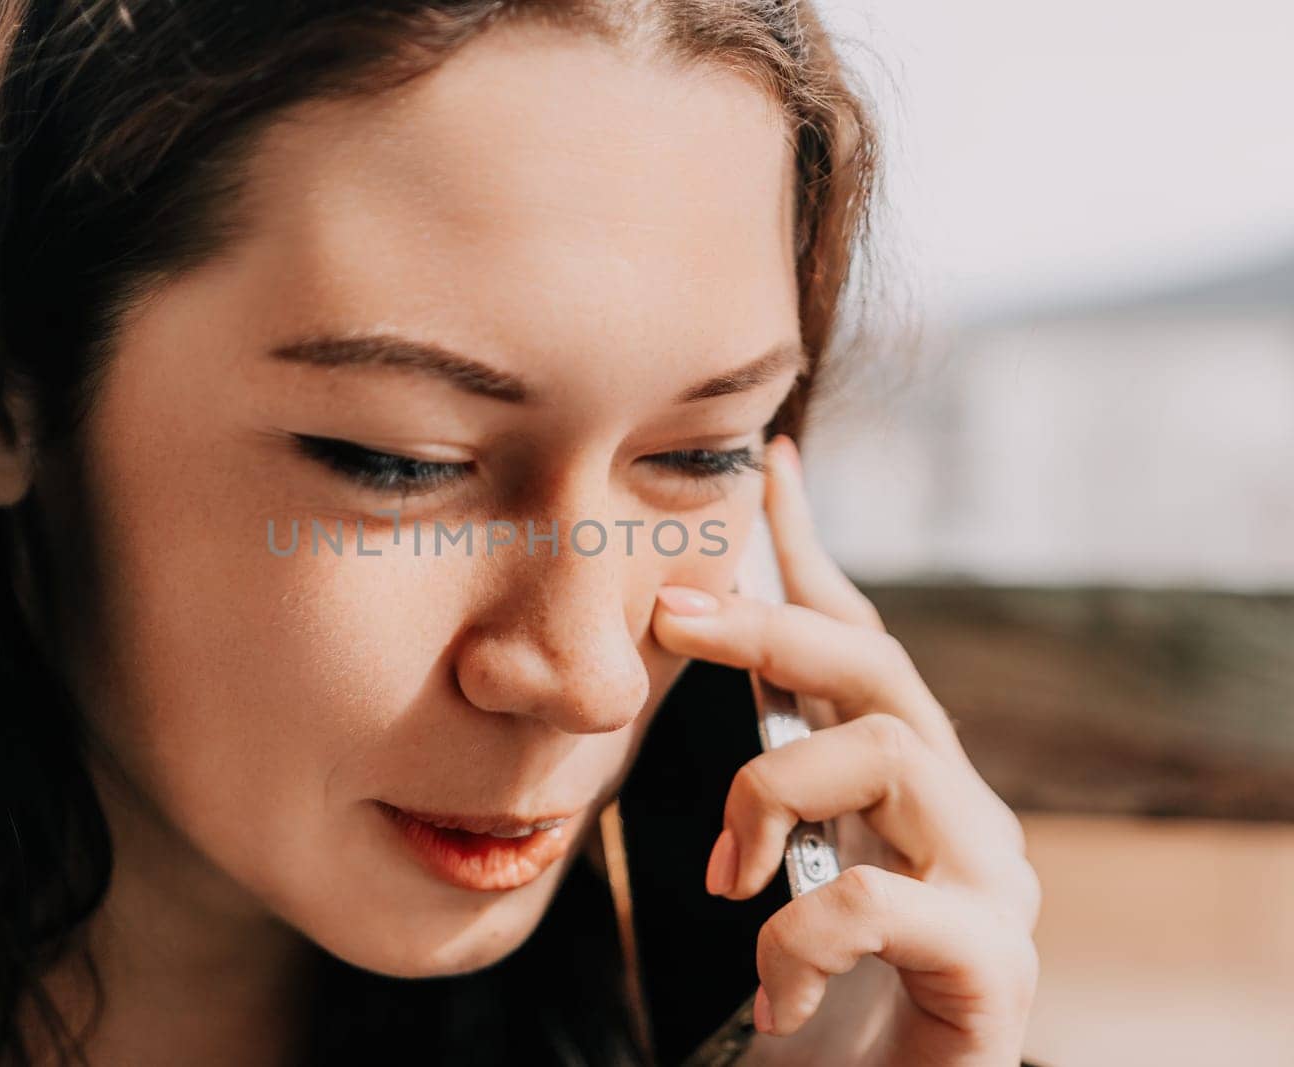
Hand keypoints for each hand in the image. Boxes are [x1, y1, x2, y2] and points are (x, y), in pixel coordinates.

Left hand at [650, 434, 1040, 1066]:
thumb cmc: (829, 987)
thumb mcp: (784, 861)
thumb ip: (762, 776)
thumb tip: (683, 672)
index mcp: (900, 780)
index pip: (860, 638)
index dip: (812, 551)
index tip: (768, 467)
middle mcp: (959, 808)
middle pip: (879, 666)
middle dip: (769, 624)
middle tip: (668, 615)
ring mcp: (987, 878)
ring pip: (888, 751)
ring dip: (772, 797)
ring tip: (726, 882)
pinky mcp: (989, 961)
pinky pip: (873, 901)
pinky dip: (795, 938)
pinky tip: (774, 986)